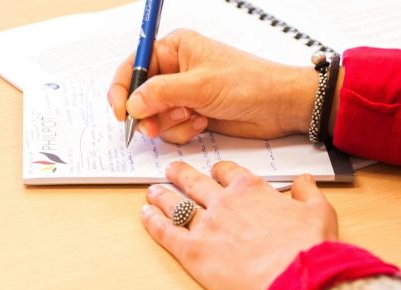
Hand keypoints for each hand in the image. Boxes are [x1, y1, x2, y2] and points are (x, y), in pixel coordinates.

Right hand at [108, 29, 315, 143]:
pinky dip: (182, 131)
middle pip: (140, 96)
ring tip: (193, 118)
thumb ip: (160, 93)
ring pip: (155, 117)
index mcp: (174, 49)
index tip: (122, 113)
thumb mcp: (199, 86)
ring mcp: (183, 94)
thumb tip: (132, 104)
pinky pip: (171, 128)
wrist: (279, 106)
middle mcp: (175, 70)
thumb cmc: (247, 83)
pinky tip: (202, 123)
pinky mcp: (192, 114)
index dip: (122, 90)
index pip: (133, 66)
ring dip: (170, 124)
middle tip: (154, 128)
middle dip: (148, 114)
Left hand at [142, 161, 337, 289]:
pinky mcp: (192, 251)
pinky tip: (145, 215)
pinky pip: (165, 231)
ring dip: (162, 196)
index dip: (219, 171)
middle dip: (181, 174)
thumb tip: (304, 180)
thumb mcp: (320, 212)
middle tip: (171, 170)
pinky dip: (152, 222)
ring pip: (176, 204)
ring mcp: (206, 226)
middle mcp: (224, 202)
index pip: (228, 172)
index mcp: (252, 190)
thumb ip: (308, 192)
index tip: (214, 172)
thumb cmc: (308, 249)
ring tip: (152, 191)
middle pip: (195, 182)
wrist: (295, 280)